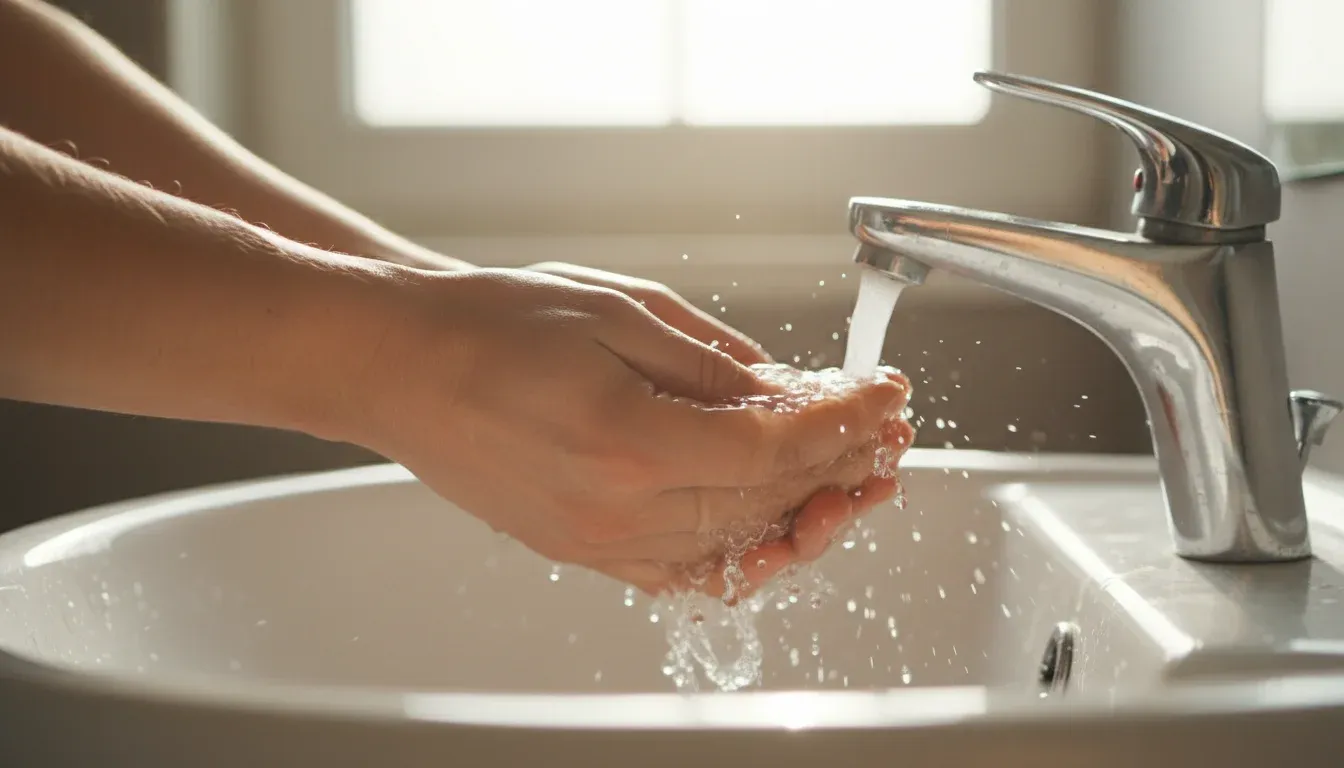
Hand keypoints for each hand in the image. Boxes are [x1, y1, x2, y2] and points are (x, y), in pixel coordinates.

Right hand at [346, 268, 908, 594]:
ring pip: (732, 541)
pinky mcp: (578, 548)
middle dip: (840, 464)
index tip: (884, 398)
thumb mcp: (620, 312)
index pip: (777, 448)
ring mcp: (595, 539)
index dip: (844, 423)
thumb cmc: (491, 324)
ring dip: (801, 509)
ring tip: (850, 481)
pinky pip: (679, 568)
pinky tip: (772, 526)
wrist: (399, 364)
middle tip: (884, 435)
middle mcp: (617, 508)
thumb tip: (787, 394)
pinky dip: (737, 548)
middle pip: (767, 501)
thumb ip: (713, 364)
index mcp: (632, 441)